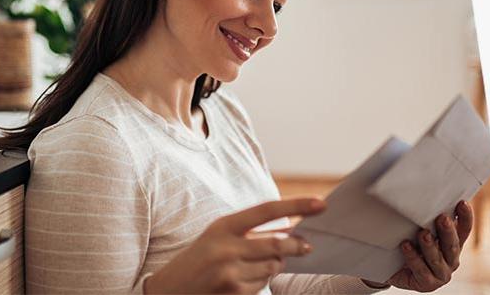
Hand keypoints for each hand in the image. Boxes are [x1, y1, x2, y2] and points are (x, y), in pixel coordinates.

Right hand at [143, 198, 325, 293]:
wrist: (168, 291)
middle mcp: (226, 247)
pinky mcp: (234, 292)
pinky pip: (263, 286)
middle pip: (278, 244)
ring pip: (273, 267)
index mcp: (222, 226)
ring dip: (273, 267)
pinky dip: (260, 283)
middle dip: (297, 246)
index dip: (296, 206)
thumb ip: (249, 232)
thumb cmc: (197, 260)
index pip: (266, 210)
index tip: (321, 203)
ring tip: (253, 266)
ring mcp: (230, 271)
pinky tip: (241, 281)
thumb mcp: (216, 237)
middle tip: (307, 246)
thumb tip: (290, 231)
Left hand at [363, 200, 473, 291]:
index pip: (463, 231)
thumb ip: (425, 221)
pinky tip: (405, 246)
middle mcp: (451, 260)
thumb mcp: (418, 232)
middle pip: (452, 244)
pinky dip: (413, 257)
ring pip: (437, 258)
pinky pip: (420, 269)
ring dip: (430, 246)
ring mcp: (441, 273)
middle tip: (442, 218)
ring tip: (423, 233)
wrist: (393, 271)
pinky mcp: (428, 283)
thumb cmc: (410, 247)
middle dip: (447, 231)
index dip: (465, 218)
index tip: (462, 203)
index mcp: (452, 245)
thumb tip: (420, 197)